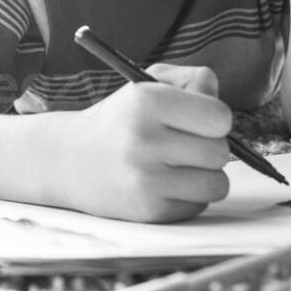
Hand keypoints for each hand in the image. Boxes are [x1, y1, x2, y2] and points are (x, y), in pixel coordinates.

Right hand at [61, 64, 232, 222]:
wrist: (70, 160)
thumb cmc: (121, 120)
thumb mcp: (146, 84)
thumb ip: (191, 81)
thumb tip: (218, 102)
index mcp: (146, 100)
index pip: (219, 117)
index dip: (215, 119)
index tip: (201, 121)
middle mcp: (144, 139)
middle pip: (220, 152)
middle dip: (210, 148)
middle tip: (186, 145)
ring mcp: (145, 178)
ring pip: (217, 184)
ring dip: (205, 177)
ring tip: (180, 167)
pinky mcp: (149, 210)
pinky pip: (198, 206)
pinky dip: (188, 197)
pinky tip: (165, 185)